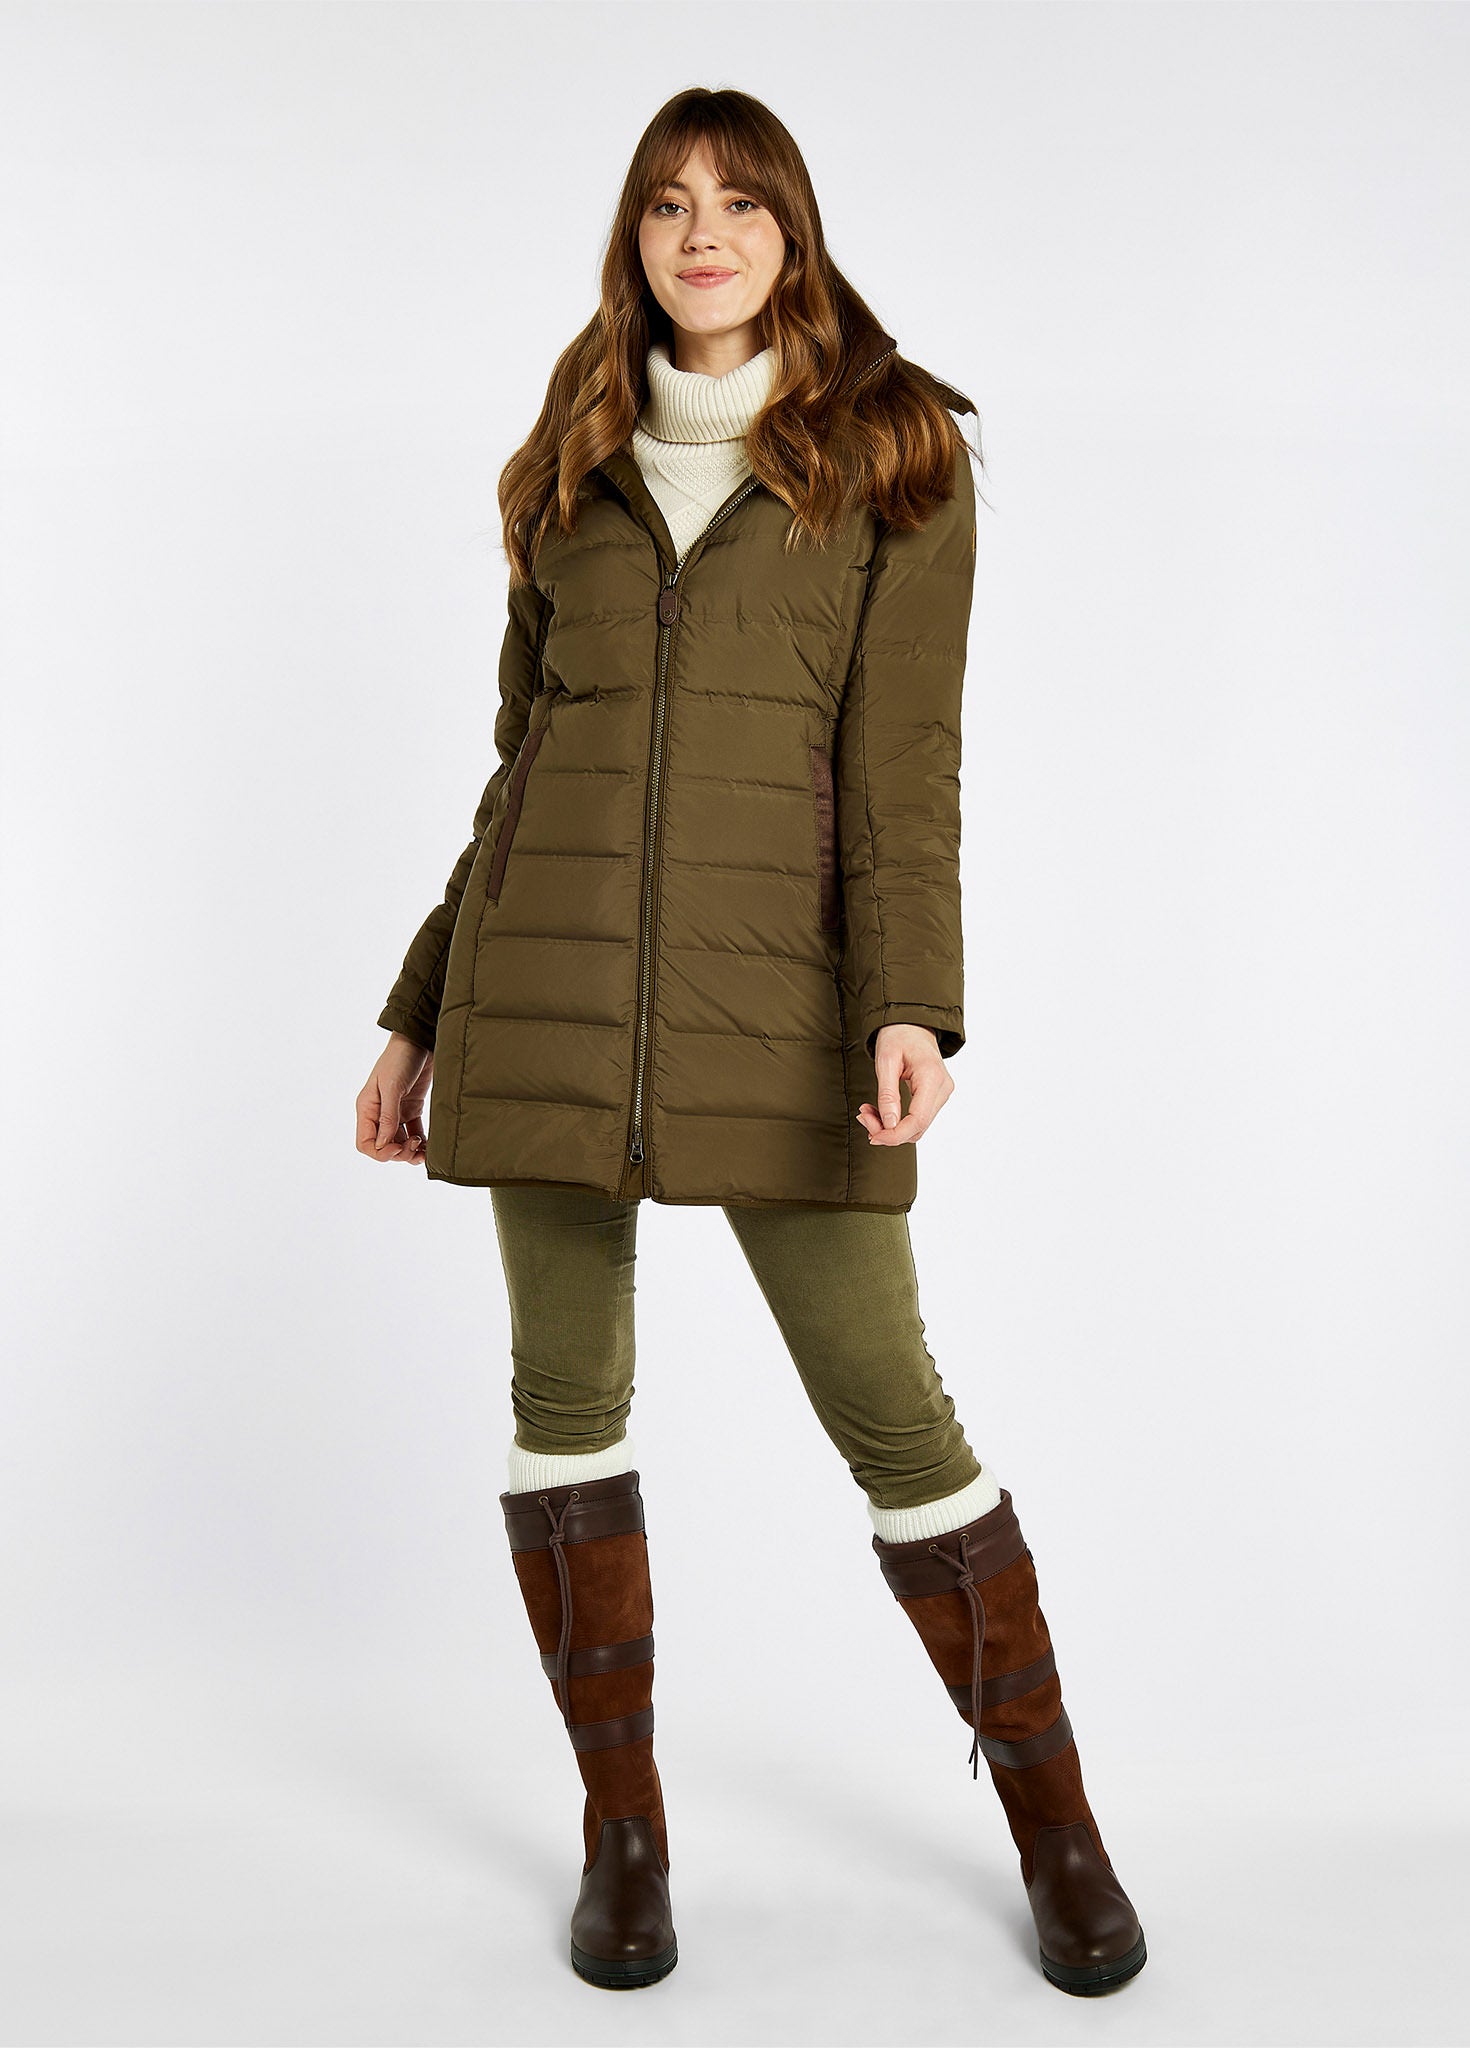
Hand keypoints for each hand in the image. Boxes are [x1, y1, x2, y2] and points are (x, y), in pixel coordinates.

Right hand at [356, 1033, 432, 1163]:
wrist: (420, 1040)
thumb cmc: (400, 1058)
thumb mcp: (392, 1086)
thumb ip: (388, 1115)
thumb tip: (384, 1143)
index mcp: (367, 1108)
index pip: (365, 1143)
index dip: (380, 1152)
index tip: (398, 1148)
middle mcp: (379, 1113)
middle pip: (384, 1146)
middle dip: (400, 1152)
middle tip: (417, 1146)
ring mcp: (396, 1112)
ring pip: (400, 1143)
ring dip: (411, 1152)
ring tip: (425, 1150)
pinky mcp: (412, 1108)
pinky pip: (414, 1133)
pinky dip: (421, 1143)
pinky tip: (430, 1146)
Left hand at [856, 1024, 953, 1146]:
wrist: (912, 1024)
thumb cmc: (898, 1036)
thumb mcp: (885, 1061)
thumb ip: (887, 1095)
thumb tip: (889, 1125)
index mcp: (932, 1077)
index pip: (917, 1120)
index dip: (894, 1135)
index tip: (873, 1136)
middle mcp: (942, 1088)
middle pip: (918, 1127)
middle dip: (888, 1131)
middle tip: (863, 1117)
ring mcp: (942, 1093)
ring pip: (917, 1127)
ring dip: (891, 1127)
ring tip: (868, 1113)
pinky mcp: (936, 1096)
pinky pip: (918, 1118)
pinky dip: (898, 1121)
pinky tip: (880, 1112)